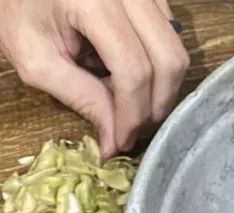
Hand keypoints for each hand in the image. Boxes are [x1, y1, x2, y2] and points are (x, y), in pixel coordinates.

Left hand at [0, 0, 189, 156]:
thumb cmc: (19, 11)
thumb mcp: (37, 59)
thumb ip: (80, 97)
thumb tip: (115, 140)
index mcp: (95, 4)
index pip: (134, 69)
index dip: (132, 113)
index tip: (122, 140)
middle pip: (169, 60)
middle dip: (155, 104)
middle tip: (135, 128)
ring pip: (176, 49)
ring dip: (160, 86)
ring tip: (130, 102)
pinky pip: (171, 37)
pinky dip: (157, 65)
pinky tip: (129, 72)